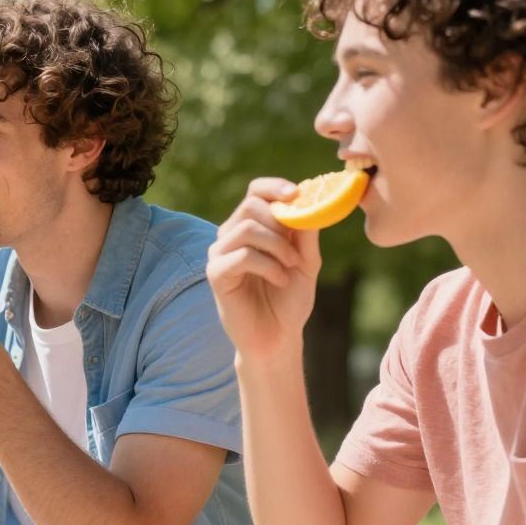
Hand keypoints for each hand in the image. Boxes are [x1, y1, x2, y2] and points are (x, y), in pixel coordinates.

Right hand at [207, 180, 322, 361]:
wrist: (277, 337)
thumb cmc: (289, 299)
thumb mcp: (306, 261)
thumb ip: (306, 232)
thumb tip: (310, 199)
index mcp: (252, 227)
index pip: (256, 192)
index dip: (274, 187)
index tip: (296, 194)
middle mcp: (230, 236)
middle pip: (250, 206)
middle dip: (280, 223)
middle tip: (296, 251)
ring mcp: (220, 255)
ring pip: (246, 228)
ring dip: (276, 246)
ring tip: (291, 267)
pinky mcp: (215, 274)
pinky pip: (242, 256)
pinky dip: (268, 265)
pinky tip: (279, 280)